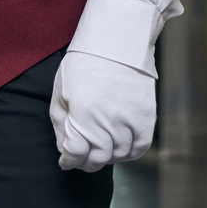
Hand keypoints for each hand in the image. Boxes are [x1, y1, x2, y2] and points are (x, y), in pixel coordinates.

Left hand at [50, 50, 155, 171]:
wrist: (116, 44)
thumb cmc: (83, 64)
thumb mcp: (61, 92)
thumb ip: (61, 124)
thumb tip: (64, 149)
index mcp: (83, 116)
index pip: (76, 153)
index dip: (69, 161)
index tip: (66, 161)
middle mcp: (107, 124)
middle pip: (98, 159)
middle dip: (86, 163)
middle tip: (81, 159)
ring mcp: (129, 122)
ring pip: (118, 156)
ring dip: (107, 158)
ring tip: (99, 151)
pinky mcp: (146, 119)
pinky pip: (139, 148)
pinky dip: (129, 153)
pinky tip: (119, 148)